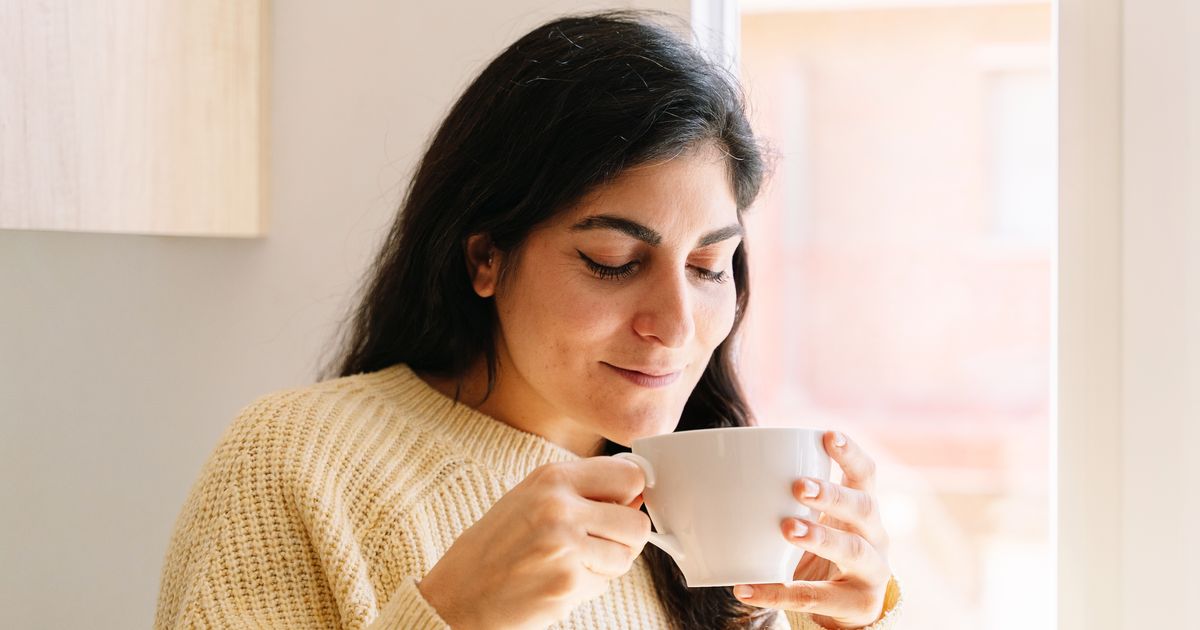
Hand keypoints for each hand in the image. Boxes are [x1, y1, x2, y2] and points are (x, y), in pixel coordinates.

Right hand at [416, 457, 649, 629]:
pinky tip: (555, 582)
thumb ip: (581, 492)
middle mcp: (559, 506)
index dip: (632, 495)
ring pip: (626, 556)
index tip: (624, 507)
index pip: (629, 475)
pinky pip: (604, 584)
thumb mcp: (530, 500)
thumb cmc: (492, 550)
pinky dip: (587, 587)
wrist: (456, 597)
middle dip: (623, 539)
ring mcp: (565, 545)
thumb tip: (637, 494)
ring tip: (568, 564)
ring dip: (605, 566)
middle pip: (636, 522)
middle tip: (594, 545)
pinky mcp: (568, 582)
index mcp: (551, 478)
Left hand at [733, 431, 892, 628]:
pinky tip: (746, 589)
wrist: (845, 609)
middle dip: (832, 494)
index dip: (850, 454)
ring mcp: (873, 572)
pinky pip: (816, 598)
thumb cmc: (820, 553)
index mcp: (861, 509)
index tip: (828, 435)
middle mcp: (875, 536)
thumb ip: (781, 500)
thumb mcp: (812, 522)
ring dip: (820, 536)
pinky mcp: (859, 606)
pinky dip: (777, 593)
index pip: (864, 475)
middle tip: (799, 486)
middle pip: (863, 508)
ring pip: (853, 551)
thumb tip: (707, 476)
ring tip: (787, 528)